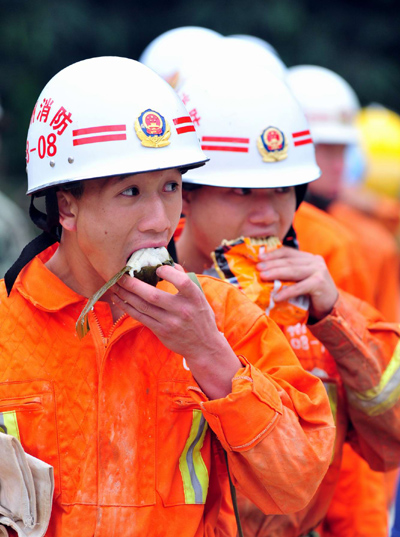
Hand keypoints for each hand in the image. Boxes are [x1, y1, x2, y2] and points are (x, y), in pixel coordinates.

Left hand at [111, 264, 240, 397]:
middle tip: (121, 275)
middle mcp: (182, 310)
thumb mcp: (200, 298)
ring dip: (126, 295)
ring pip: (143, 306)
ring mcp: (171, 322)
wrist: (204, 346)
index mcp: (195, 298)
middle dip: (133, 284)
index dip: (169, 273)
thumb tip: (170, 264)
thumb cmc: (201, 317)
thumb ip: (186, 280)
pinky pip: (141, 318)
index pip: (182, 282)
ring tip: (115, 285)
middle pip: (154, 296)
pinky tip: (119, 300)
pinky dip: (128, 308)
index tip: (158, 269)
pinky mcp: (161, 331)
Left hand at [257, 247, 338, 320]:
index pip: (288, 252)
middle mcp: (314, 261)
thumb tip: (262, 274)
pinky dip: (287, 292)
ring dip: (276, 273)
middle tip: (258, 267)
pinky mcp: (320, 283)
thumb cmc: (311, 295)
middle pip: (289, 261)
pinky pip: (300, 287)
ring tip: (262, 277)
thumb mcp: (299, 280)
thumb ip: (288, 275)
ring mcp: (319, 271)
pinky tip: (276, 296)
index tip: (259, 257)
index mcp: (308, 258)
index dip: (273, 253)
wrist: (330, 308)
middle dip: (271, 263)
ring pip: (293, 271)